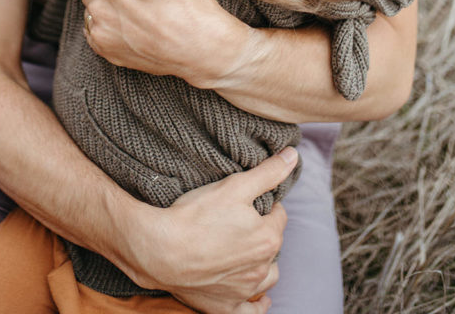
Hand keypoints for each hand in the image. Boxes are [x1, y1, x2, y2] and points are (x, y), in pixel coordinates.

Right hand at [126, 148, 296, 313]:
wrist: (161, 250)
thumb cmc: (197, 216)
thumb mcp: (235, 185)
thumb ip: (267, 173)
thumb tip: (293, 156)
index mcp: (268, 238)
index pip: (278, 216)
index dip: (265, 205)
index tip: (248, 201)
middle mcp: (262, 268)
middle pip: (272, 244)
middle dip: (263, 232)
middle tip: (241, 220)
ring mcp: (244, 290)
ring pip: (267, 276)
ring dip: (263, 264)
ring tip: (249, 251)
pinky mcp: (226, 306)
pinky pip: (251, 312)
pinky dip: (257, 305)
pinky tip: (261, 300)